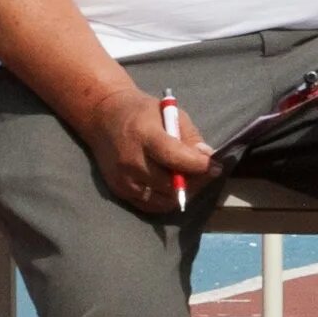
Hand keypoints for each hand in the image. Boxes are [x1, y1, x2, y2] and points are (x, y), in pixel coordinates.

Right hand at [74, 84, 214, 214]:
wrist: (102, 117)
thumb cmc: (140, 112)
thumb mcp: (169, 112)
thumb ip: (189, 135)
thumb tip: (207, 157)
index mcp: (144, 135)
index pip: (174, 157)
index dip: (198, 165)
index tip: (215, 166)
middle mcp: (131, 161)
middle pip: (171, 184)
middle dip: (195, 181)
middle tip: (206, 174)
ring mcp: (123, 179)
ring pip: (164, 199)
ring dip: (182, 193)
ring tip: (190, 179)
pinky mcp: (119, 191)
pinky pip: (151, 205)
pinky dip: (166, 199)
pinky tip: (172, 186)